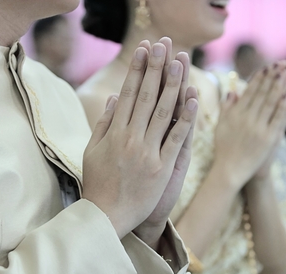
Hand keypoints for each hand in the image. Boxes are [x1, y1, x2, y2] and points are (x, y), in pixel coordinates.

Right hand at [82, 40, 197, 238]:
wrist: (106, 216)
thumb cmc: (98, 183)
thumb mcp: (93, 151)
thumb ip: (104, 123)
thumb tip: (113, 98)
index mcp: (113, 132)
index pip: (128, 93)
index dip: (137, 70)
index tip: (144, 50)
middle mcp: (130, 138)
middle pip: (146, 97)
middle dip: (156, 67)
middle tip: (164, 44)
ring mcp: (147, 152)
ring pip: (162, 112)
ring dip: (172, 85)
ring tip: (180, 61)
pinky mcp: (162, 168)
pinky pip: (176, 139)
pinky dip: (185, 118)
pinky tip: (192, 98)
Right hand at [213, 62, 285, 188]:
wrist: (231, 170)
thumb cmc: (224, 148)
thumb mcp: (221, 126)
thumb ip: (227, 108)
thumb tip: (233, 91)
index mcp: (235, 114)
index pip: (250, 91)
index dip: (259, 77)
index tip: (267, 66)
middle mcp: (247, 119)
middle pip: (262, 93)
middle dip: (272, 77)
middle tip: (280, 63)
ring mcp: (259, 128)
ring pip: (271, 103)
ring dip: (279, 86)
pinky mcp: (269, 138)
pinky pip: (278, 119)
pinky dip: (284, 107)